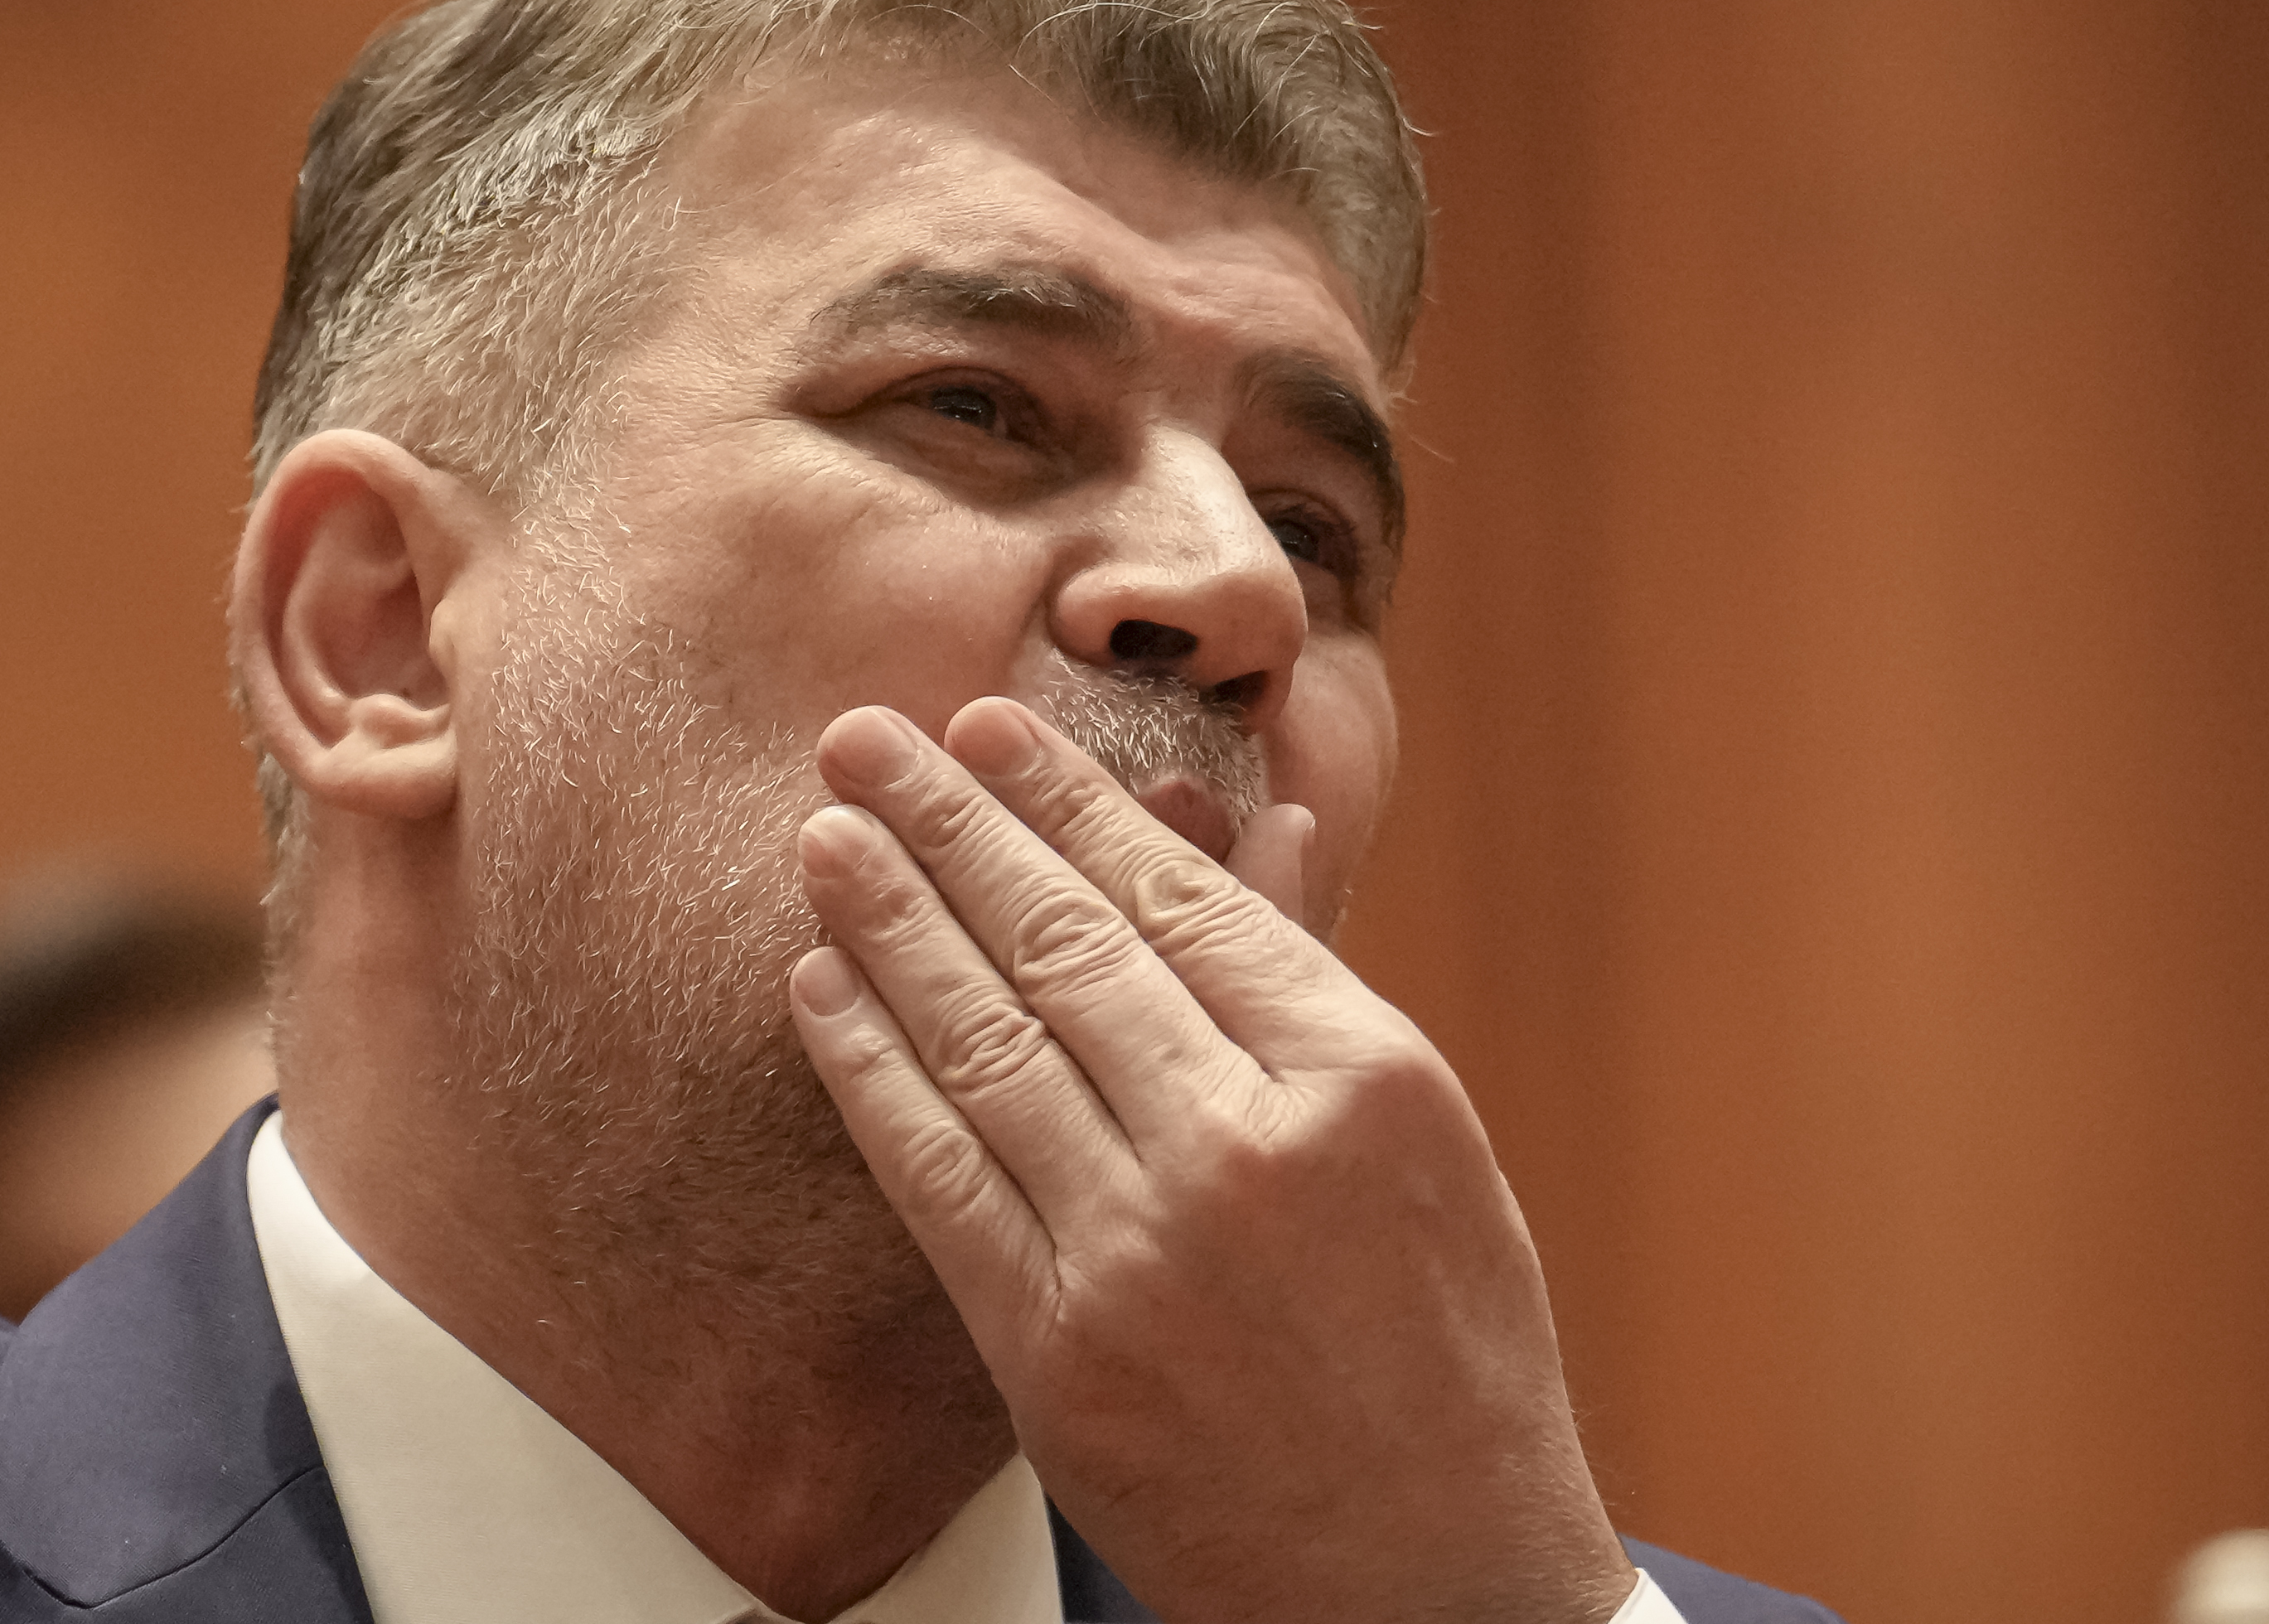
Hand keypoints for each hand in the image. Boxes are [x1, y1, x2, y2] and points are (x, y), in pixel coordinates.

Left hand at [791, 697, 1636, 1623]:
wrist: (1429, 1587)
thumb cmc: (1449, 1353)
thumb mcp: (1427, 1143)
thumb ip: (1318, 981)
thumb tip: (1263, 823)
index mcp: (1363, 1080)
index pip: (1179, 899)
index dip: (1064, 803)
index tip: (986, 730)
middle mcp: (1245, 1148)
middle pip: (1064, 947)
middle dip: (949, 826)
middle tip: (861, 739)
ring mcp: (1140, 1252)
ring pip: (984, 1044)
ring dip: (886, 925)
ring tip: (823, 834)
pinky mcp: (1053, 1351)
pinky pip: (935, 1177)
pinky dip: (870, 1073)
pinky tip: (820, 989)